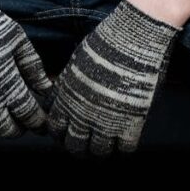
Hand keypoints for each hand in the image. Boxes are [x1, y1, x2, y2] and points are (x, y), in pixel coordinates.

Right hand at [0, 0, 53, 137]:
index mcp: (7, 82)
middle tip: (23, 120)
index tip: (42, 122)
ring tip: (3, 116)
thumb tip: (47, 88)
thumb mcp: (17, 39)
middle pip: (7, 130)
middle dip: (18, 128)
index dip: (38, 121)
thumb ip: (33, 66)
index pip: (28, 114)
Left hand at [45, 0, 182, 156]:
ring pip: (99, 153)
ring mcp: (107, 122)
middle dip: (80, 144)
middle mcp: (83, 115)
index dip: (62, 131)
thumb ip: (66, 84)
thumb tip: (59, 96)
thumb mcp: (76, 60)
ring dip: (102, 146)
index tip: (70, 127)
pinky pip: (124, 149)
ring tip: (108, 137)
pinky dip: (124, 145)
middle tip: (89, 137)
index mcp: (67, 98)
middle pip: (75, 147)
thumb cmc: (105, 42)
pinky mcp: (131, 124)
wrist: (133, 37)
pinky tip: (126, 133)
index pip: (56, 129)